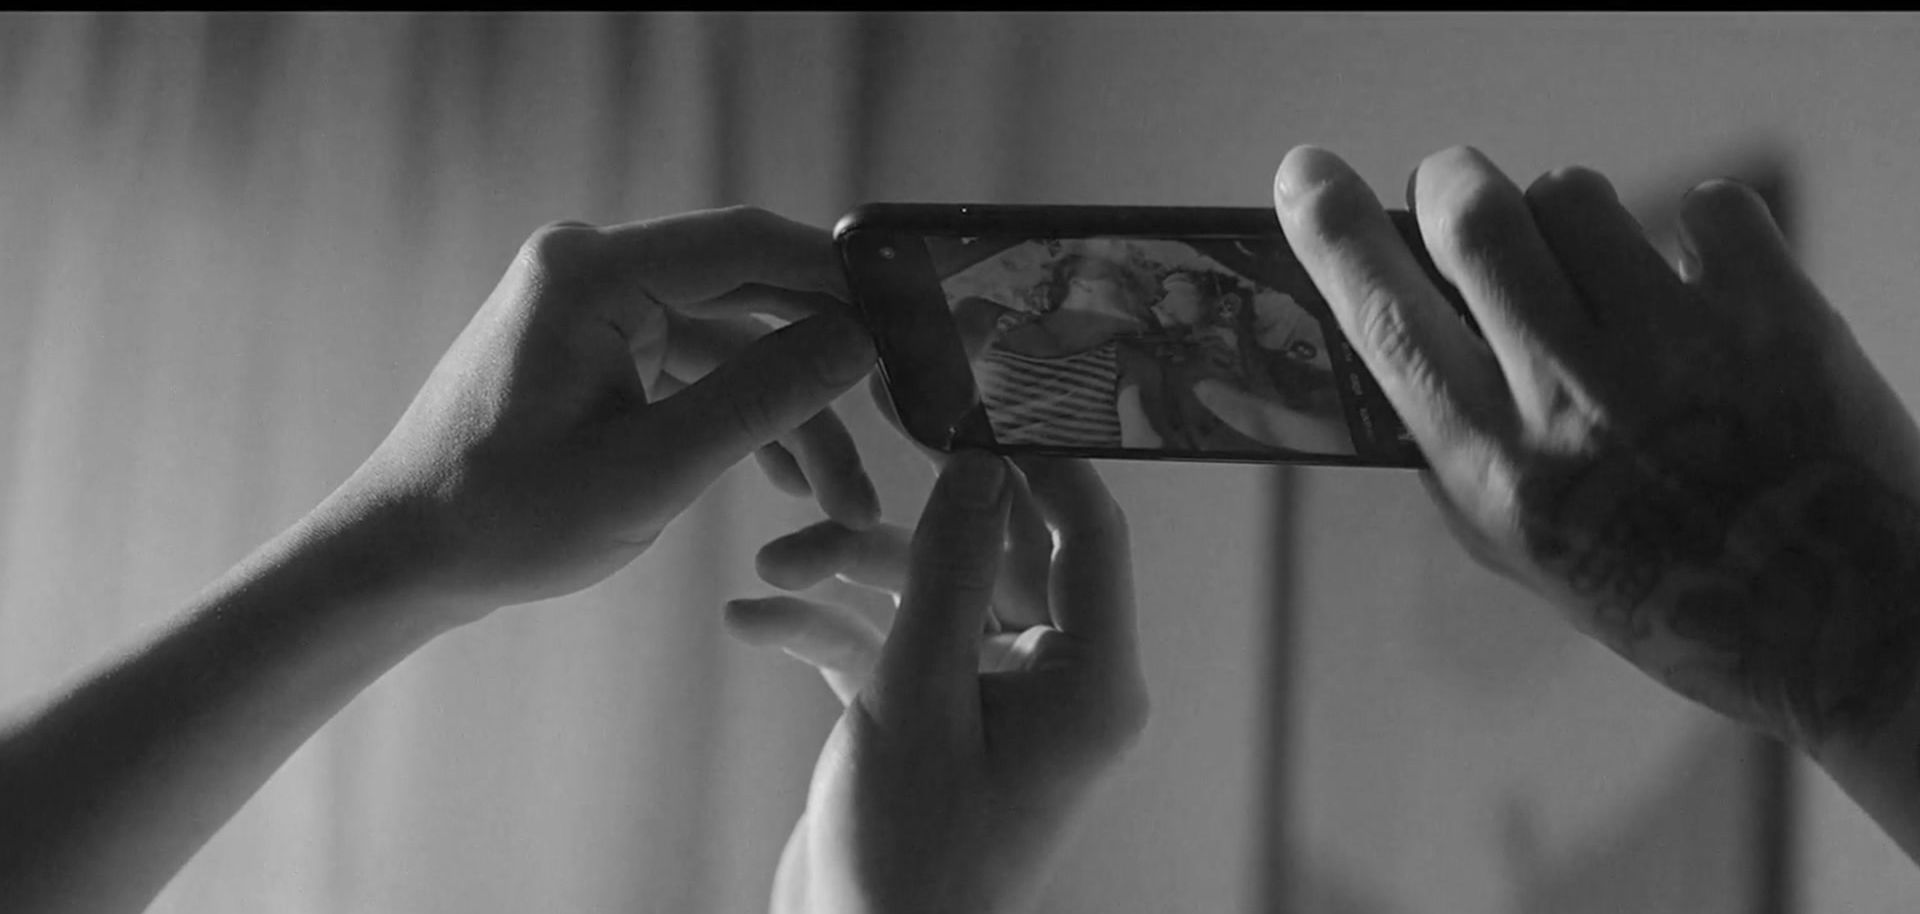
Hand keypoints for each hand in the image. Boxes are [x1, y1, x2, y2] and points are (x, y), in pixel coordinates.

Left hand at [324, 206, 879, 619]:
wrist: (403, 557)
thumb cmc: (506, 517)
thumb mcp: (654, 467)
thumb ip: (764, 399)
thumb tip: (861, 341)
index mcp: (591, 271)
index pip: (748, 245)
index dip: (841, 280)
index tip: (915, 321)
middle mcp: (592, 267)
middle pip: (748, 291)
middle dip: (825, 364)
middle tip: (901, 412)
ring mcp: (594, 306)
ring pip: (731, 343)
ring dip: (789, 415)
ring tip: (848, 500)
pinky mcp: (598, 347)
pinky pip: (695, 367)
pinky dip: (742, 418)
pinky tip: (791, 481)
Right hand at [727, 454, 1149, 913]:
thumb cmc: (904, 857)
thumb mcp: (917, 696)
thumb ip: (950, 571)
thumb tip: (981, 461)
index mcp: (1090, 682)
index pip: (1089, 533)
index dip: (1040, 456)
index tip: (981, 390)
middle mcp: (1054, 686)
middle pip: (997, 554)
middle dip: (913, 516)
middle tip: (863, 441)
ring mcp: (990, 704)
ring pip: (932, 595)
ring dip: (850, 574)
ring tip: (772, 559)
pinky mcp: (931, 723)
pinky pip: (890, 646)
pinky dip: (827, 628)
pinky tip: (751, 619)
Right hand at [1273, 145, 1919, 758]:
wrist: (1854, 627)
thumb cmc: (1680, 599)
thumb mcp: (1536, 556)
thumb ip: (1466, 457)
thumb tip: (1414, 346)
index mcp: (1500, 472)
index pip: (1387, 324)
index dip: (1332, 236)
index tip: (1302, 173)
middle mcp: (1573, 402)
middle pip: (1475, 219)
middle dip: (1451, 185)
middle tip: (1457, 196)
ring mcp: (1676, 349)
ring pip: (1576, 195)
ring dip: (1570, 216)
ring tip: (1605, 274)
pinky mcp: (1773, 311)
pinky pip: (1703, 207)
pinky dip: (1695, 234)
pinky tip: (1704, 294)